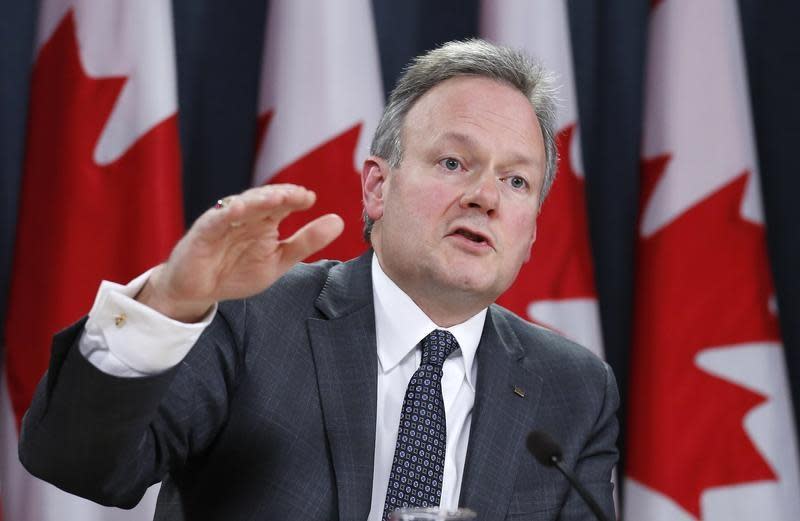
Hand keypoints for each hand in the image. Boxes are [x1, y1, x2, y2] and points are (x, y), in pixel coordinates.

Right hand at [137, 184, 343, 321]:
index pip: (283, 204)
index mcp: (264, 221)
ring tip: (277, 197)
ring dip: (259, 200)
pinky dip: (226, 214)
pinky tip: (240, 210)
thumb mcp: (278, 261)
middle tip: (299, 194)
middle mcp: (246, 216)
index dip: (296, 199)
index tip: (311, 198)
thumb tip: (339, 221)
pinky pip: (215, 221)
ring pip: (242, 205)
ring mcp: (224, 222)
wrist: (198, 291)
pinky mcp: (203, 232)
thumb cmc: (236, 272)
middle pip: (265, 199)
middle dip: (282, 195)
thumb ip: (306, 242)